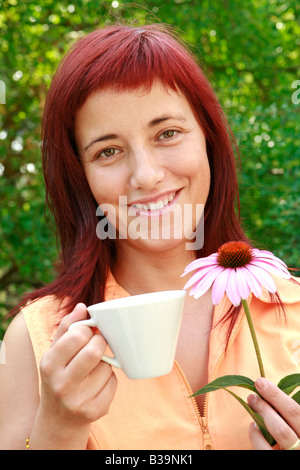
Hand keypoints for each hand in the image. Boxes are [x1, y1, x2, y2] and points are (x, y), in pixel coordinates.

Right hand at [39, 303, 117, 426]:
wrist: (58, 419)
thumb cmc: (59, 375)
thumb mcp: (54, 352)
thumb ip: (67, 327)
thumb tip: (82, 307)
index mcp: (49, 364)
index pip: (78, 335)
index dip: (88, 330)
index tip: (88, 334)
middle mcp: (61, 384)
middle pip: (95, 351)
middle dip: (100, 343)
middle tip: (97, 345)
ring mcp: (78, 401)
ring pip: (107, 367)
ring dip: (106, 364)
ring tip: (93, 370)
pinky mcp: (95, 411)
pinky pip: (114, 383)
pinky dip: (110, 380)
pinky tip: (98, 384)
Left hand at [248, 378, 299, 449]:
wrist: (293, 455)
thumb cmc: (295, 440)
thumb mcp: (297, 426)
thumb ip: (290, 415)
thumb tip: (271, 394)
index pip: (295, 410)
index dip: (277, 395)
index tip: (261, 382)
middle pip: (288, 418)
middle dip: (268, 401)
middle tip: (253, 392)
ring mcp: (293, 454)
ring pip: (280, 432)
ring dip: (262, 413)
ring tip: (252, 403)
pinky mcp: (279, 463)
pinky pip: (265, 450)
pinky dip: (256, 436)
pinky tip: (252, 427)